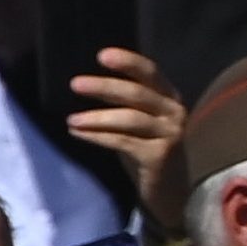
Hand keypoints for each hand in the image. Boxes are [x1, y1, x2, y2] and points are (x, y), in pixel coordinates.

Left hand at [64, 47, 186, 211]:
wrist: (171, 189)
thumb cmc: (149, 149)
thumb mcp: (143, 121)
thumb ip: (128, 103)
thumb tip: (87, 83)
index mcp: (170, 97)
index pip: (151, 73)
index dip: (128, 62)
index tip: (102, 56)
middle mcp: (175, 112)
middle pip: (137, 94)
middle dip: (105, 87)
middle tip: (75, 84)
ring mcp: (170, 134)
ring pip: (130, 119)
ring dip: (97, 117)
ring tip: (71, 119)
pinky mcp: (160, 156)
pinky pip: (123, 142)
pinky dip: (98, 136)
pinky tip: (78, 133)